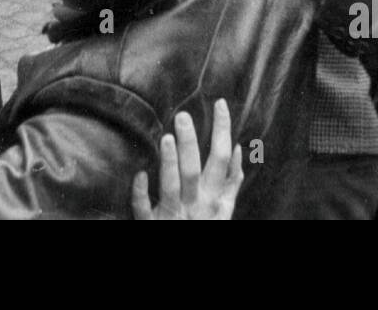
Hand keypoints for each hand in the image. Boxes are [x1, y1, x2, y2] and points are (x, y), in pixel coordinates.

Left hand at [131, 99, 242, 219]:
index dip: (223, 131)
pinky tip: (139, 175)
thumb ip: (231, 182)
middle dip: (190, 144)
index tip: (220, 103)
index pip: (222, 159)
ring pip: (171, 188)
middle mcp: (195, 206)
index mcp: (214, 199)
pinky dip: (142, 194)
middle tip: (183, 116)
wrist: (188, 272)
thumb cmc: (204, 228)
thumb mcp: (224, 211)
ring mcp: (173, 217)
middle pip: (195, 171)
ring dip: (169, 164)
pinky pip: (144, 211)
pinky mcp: (152, 226)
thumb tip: (238, 148)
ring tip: (166, 138)